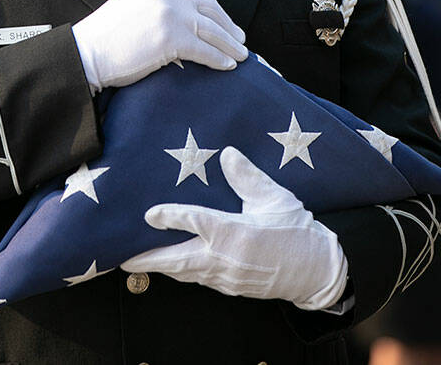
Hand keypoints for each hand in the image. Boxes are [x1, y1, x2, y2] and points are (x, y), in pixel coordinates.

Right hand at [71, 0, 246, 90]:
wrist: (86, 52)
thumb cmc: (107, 36)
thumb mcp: (134, 5)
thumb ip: (159, 4)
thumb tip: (187, 19)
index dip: (216, 6)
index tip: (225, 21)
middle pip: (210, 7)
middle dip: (228, 26)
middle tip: (240, 40)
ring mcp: (170, 14)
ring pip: (212, 30)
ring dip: (230, 45)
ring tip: (241, 56)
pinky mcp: (171, 38)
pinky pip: (205, 49)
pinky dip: (219, 59)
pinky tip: (227, 66)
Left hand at [120, 147, 346, 309]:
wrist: (317, 271)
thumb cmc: (297, 232)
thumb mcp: (275, 198)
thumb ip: (248, 176)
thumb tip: (227, 154)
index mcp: (235, 232)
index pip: (195, 222)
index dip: (170, 217)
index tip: (149, 214)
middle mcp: (226, 258)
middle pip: (178, 260)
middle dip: (149, 260)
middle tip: (123, 258)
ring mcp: (227, 276)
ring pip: (186, 273)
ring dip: (162, 268)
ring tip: (137, 262)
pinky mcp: (231, 287)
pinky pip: (199, 280)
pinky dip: (182, 274)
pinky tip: (171, 267)